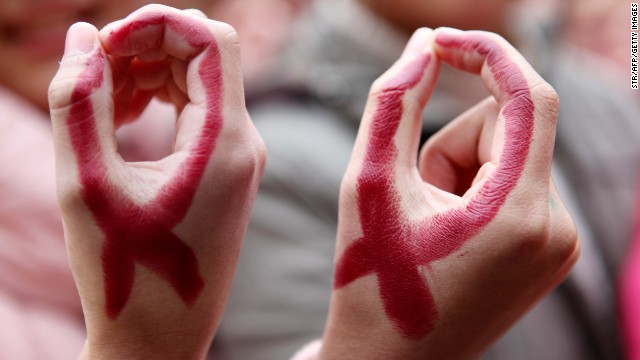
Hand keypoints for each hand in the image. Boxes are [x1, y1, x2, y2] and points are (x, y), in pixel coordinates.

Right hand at [48, 5, 264, 358]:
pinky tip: (121, 119)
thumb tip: (86, 38)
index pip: (211, 40)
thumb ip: (78, 103)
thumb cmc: (124, 274)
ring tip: (100, 103)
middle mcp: (245, 144)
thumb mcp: (85, 185)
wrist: (161, 337)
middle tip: (93, 74)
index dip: (156, 23)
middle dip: (146, 47)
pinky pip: (197, 111)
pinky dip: (158, 100)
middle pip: (205, 54)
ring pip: (200, 80)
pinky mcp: (227, 170)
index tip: (105, 44)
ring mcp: (240, 158)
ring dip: (148, 73)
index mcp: (226, 143)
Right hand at [318, 27, 577, 358]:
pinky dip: (475, 191)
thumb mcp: (370, 184)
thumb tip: (424, 44)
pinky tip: (447, 235)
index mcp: (518, 216)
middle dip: (451, 144)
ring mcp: (559, 243)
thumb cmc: (372, 279)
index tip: (440, 41)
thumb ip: (394, 102)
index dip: (486, 54)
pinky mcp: (550, 249)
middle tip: (412, 197)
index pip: (528, 99)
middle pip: (508, 129)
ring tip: (426, 224)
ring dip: (458, 171)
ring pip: (508, 156)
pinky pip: (515, 184)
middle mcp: (557, 229)